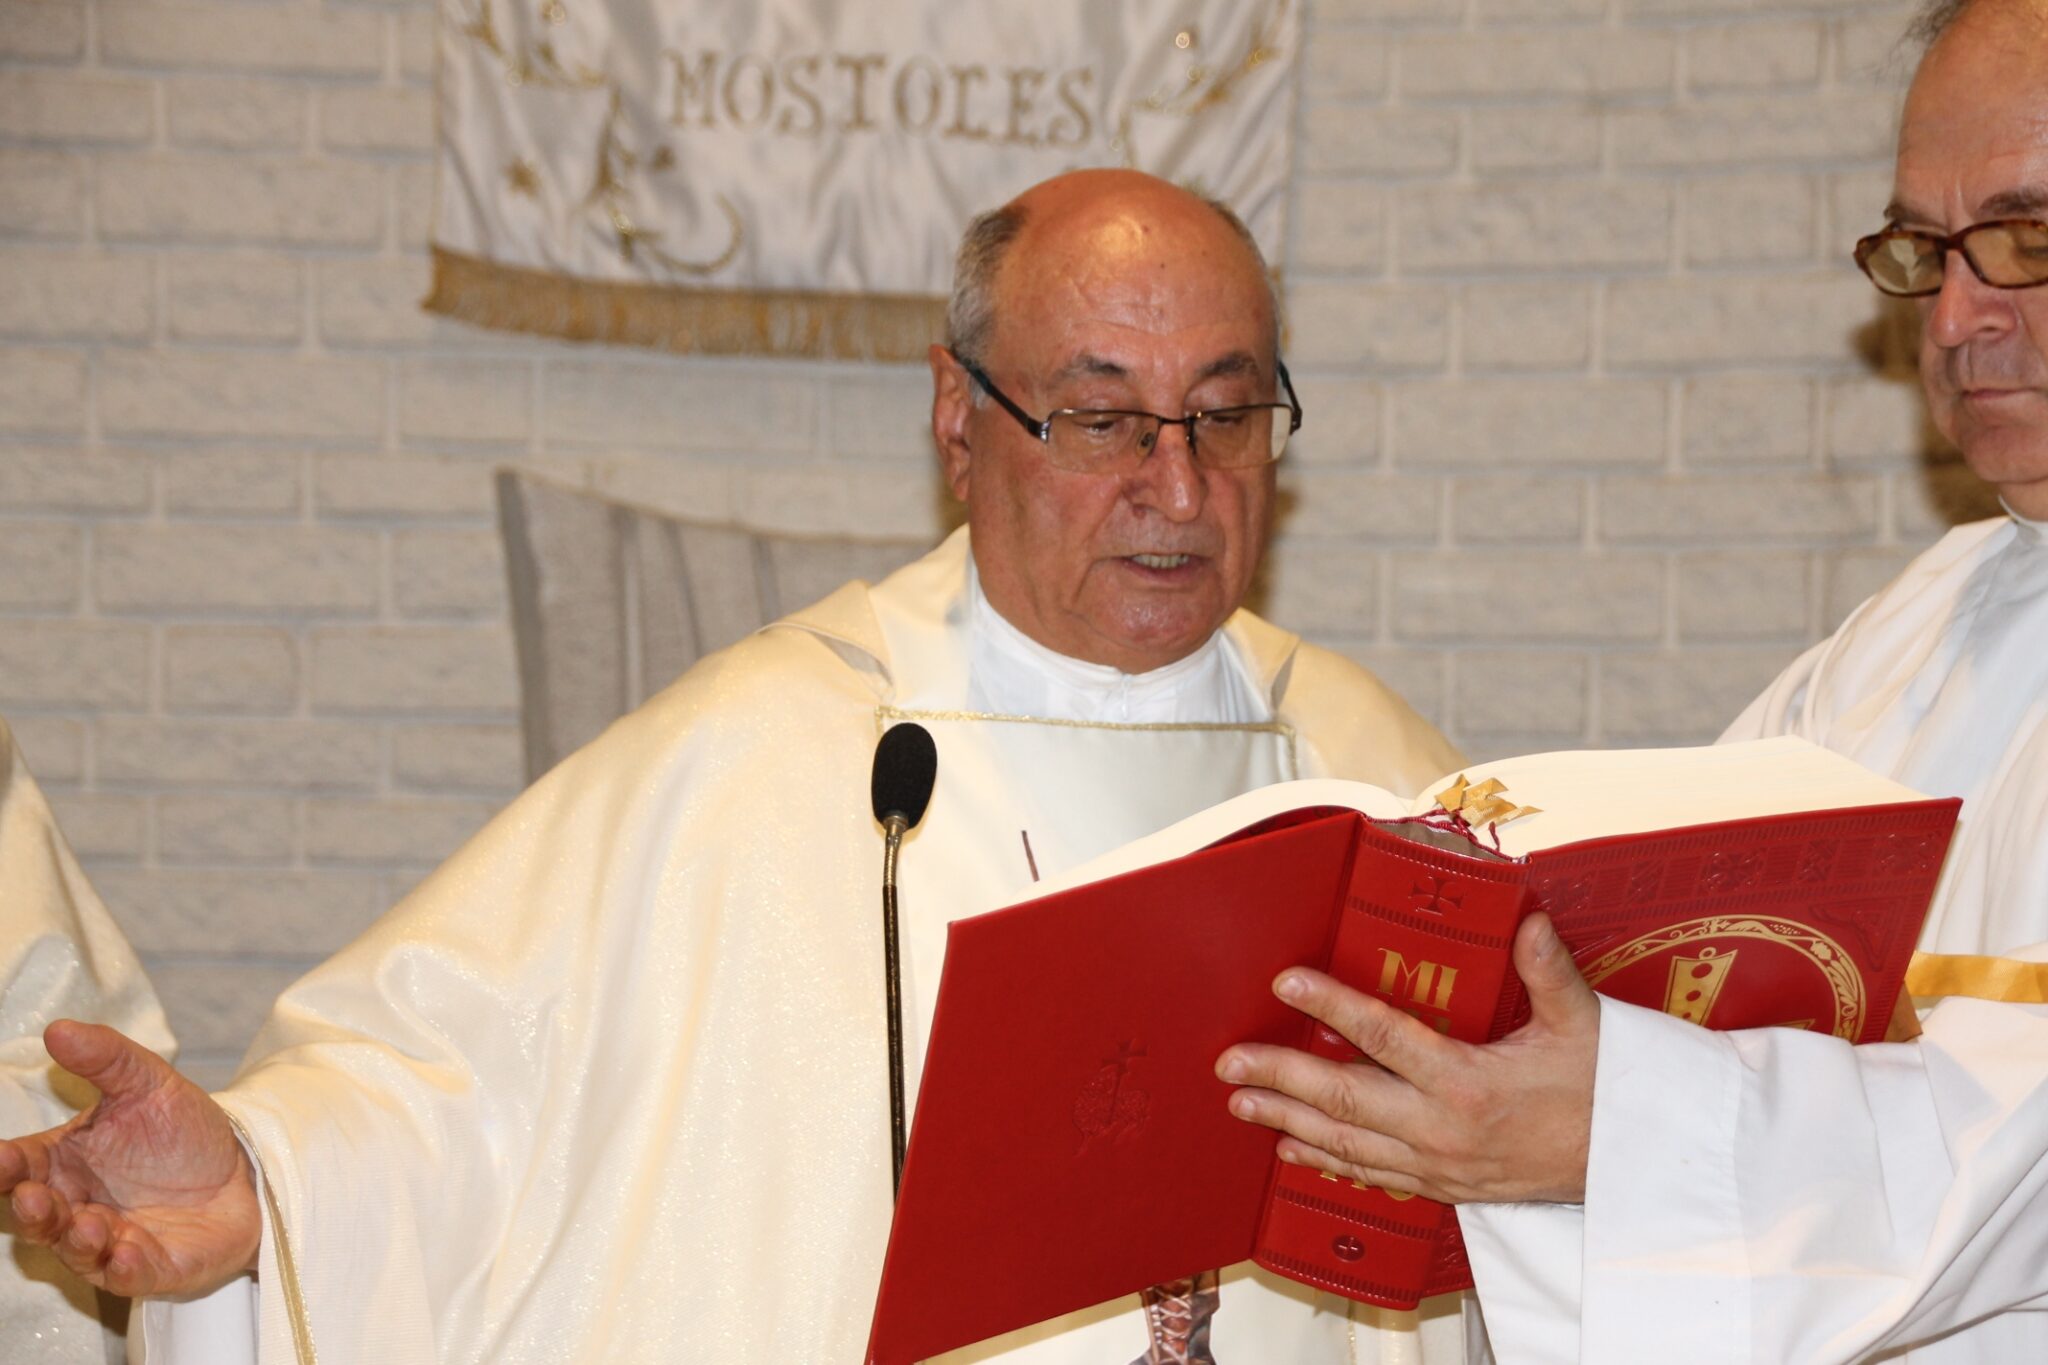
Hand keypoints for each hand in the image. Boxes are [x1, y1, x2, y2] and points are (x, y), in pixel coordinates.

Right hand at [1, 1020, 260, 1295]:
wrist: (245, 1170)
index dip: (5, 1166)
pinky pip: (127, 1274)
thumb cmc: (181, 1133)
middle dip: (31, 1210)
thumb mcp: (149, 1083)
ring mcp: (110, 1241)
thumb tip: (57, 1029)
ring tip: (88, 1223)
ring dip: (76, 1240)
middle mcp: (77, 1207)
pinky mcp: (149, 1267)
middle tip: (31, 1195)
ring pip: (77, 1250)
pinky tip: (124, 1252)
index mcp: (64, 1164)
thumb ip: (106, 1059)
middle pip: (38, 1216)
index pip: (20, 1167)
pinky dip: (122, 1266)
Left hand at [1215, 913, 1599, 1203]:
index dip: (1331, 1004)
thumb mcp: (1583, 1024)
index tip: (1286, 982)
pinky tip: (1289, 1147)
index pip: (1383, 1035)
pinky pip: (1370, 1174)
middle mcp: (1441, 1128)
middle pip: (1342, 1097)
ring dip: (1286, 1120)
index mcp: (1468, 1082)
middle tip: (1229, 1059)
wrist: (1630, 1170)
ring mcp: (1437, 1164)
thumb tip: (1528, 919)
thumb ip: (1548, 971)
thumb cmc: (1605, 1092)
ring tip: (1239, 1101)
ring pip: (1345, 1142)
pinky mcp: (1441, 1187)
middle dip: (1279, 1075)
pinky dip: (1324, 1160)